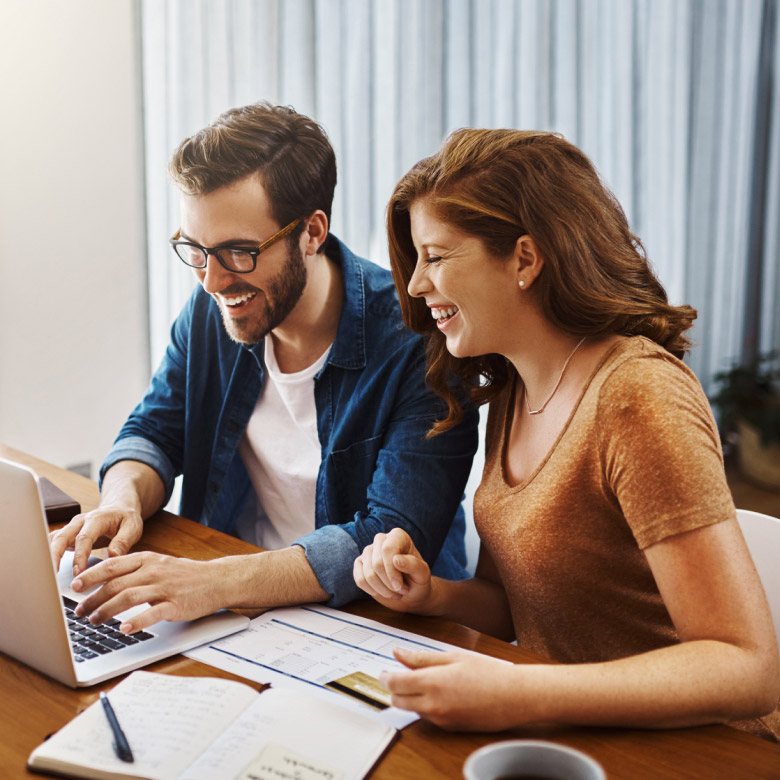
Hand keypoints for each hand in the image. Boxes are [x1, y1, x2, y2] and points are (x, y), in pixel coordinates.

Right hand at [49, 505, 143, 575]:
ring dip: (49, 556)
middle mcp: (80, 522)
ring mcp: (72, 527)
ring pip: (55, 540)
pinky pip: (54, 542)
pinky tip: (47, 568)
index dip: (79, 556)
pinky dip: (48, 554)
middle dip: (55, 556)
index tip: (78, 572)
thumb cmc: (126, 518)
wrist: (119, 508)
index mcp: (96, 519)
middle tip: (54, 575)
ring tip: (48, 574)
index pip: (84, 538)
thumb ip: (123, 541)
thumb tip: (113, 556)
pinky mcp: (69, 534)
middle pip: (62, 537)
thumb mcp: (132, 527)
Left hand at [71, 552, 224, 632]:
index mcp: (148, 559)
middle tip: (80, 611)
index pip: (113, 565)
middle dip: (94, 599)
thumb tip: (105, 580)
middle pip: (116, 584)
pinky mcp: (176, 604)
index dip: (91, 575)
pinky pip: (153, 613)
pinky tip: (124, 629)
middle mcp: (154, 571)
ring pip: (129, 597)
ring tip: (95, 621)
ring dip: (108, 610)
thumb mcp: (159, 564)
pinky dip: (137, 621)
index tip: (74, 585)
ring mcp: (165, 587)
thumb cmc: (186, 575)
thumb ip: (135, 570)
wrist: (217, 579)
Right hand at [353, 528, 434, 612]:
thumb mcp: (422, 574)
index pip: (388, 549)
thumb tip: (396, 559)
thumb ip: (413, 565)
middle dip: (389, 583)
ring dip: (382, 590)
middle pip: (377, 563)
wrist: (411, 592)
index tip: (400, 586)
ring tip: (395, 592)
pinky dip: (372, 591)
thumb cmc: (418, 580)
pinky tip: (383, 592)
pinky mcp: (360, 564)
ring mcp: (368, 551)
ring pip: (368, 574)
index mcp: (398, 536)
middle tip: (401, 590)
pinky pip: (360, 580)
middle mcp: (381, 540)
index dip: (392, 571)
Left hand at [380, 647, 521, 730]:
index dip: (385, 676)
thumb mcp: (453, 656)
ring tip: (427, 680)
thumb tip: (397, 653)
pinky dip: (427, 706)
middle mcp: (433, 705)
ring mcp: (441, 719)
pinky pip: (429, 717)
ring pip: (412, 709)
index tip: (384, 670)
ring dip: (411, 697)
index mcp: (432, 683)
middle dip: (395, 688)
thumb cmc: (487, 672)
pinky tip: (442, 693)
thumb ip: (421, 657)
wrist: (514, 697)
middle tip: (401, 674)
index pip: (394, 683)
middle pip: (397, 700)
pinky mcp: (450, 728)